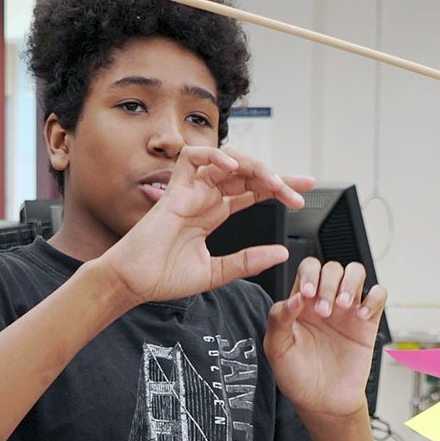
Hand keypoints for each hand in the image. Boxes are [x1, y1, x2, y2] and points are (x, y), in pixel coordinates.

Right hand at [91, 145, 314, 304]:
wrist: (133, 283)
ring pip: (227, 161)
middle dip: (277, 177)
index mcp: (214, 213)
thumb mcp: (216, 273)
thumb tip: (281, 253)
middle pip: (247, 174)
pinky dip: (215, 157)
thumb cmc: (164, 278)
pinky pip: (194, 158)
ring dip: (254, 167)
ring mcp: (190, 190)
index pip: (253, 191)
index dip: (279, 187)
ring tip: (272, 183)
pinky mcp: (173, 188)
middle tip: (299, 191)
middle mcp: (205, 197)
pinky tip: (233, 168)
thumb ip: (247, 261)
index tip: (306, 191)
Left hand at [267, 258, 385, 421]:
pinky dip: (373, 298)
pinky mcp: (368, 322)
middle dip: (329, 284)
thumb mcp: (277, 349)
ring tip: (345, 306)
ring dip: (351, 283)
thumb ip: (279, 319)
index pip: (308, 268)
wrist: (323, 402)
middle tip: (325, 311)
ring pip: (356, 273)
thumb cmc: (298, 377)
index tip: (308, 295)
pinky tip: (361, 316)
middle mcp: (325, 301)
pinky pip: (378, 295)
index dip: (310, 275)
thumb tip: (295, 296)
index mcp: (301, 303)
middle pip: (332, 268)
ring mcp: (347, 310)